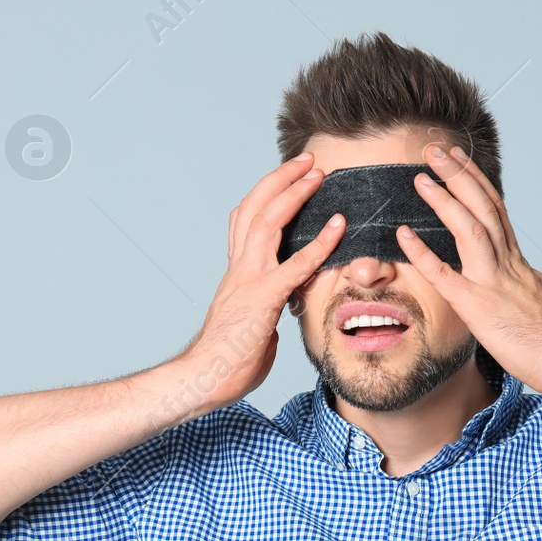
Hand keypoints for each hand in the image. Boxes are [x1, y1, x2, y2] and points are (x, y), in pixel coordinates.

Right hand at [173, 153, 345, 413]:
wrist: (203, 380)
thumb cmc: (226, 362)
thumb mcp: (251, 329)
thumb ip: (264, 316)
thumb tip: (274, 323)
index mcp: (237, 274)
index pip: (245, 221)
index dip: (265, 195)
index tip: (287, 178)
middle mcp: (240, 269)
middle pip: (254, 208)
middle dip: (281, 179)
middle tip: (307, 160)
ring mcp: (249, 281)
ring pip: (267, 222)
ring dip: (294, 194)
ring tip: (317, 173)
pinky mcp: (263, 300)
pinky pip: (295, 265)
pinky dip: (319, 242)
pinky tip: (338, 226)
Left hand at [395, 144, 541, 393]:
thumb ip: (532, 286)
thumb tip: (530, 280)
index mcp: (520, 264)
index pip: (497, 212)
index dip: (476, 184)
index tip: (460, 161)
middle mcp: (508, 265)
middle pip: (484, 207)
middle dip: (459, 175)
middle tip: (436, 150)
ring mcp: (493, 283)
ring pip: (470, 228)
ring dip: (444, 199)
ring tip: (421, 176)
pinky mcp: (477, 307)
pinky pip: (444, 275)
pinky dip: (422, 252)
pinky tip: (403, 233)